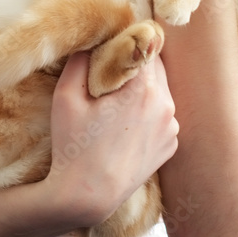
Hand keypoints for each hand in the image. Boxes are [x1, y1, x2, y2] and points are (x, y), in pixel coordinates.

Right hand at [44, 52, 178, 225]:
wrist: (88, 197)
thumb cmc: (73, 147)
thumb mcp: (66, 98)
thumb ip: (80, 60)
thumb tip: (92, 39)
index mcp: (144, 89)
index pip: (145, 46)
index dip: (127, 43)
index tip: (111, 49)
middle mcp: (166, 105)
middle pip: (155, 67)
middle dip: (136, 65)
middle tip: (110, 76)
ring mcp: (171, 127)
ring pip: (160, 91)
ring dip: (143, 89)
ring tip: (115, 105)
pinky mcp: (171, 145)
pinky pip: (163, 115)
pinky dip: (148, 113)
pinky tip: (125, 126)